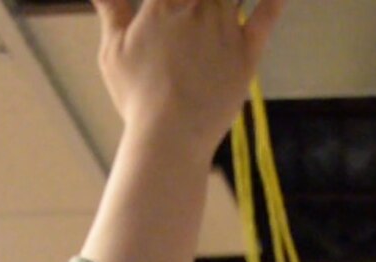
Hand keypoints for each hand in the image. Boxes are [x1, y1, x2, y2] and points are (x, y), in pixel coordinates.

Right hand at [92, 0, 285, 154]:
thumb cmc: (137, 96)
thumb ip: (110, 9)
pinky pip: (265, 16)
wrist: (171, 135)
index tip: (172, 1)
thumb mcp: (113, 51)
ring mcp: (225, 29)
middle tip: (199, 6)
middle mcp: (197, 9)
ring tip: (221, 2)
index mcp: (163, 5)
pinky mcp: (247, 53)